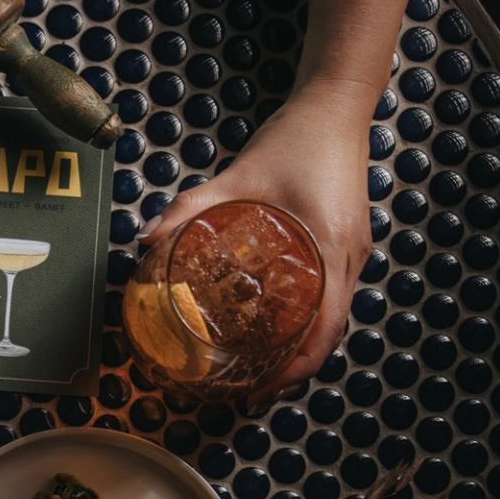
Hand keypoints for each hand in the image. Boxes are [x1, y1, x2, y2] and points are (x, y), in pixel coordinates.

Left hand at [140, 80, 375, 391]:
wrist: (336, 106)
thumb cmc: (295, 140)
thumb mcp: (237, 176)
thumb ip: (189, 208)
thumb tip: (145, 241)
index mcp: (331, 248)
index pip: (323, 331)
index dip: (293, 371)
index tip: (260, 393)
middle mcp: (351, 258)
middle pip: (329, 335)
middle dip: (290, 370)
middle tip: (248, 393)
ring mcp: (354, 253)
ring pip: (332, 319)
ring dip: (300, 349)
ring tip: (259, 370)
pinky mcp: (347, 244)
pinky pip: (331, 296)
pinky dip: (308, 321)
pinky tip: (276, 327)